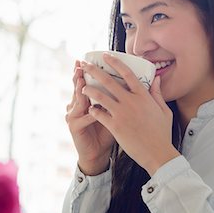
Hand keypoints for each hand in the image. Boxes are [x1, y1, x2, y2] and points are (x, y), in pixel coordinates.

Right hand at [65, 60, 114, 175]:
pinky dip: (89, 114)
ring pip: (77, 101)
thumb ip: (122, 98)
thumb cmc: (108, 131)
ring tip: (83, 82)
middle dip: (79, 75)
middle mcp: (79, 105)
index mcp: (89, 100)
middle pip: (78, 87)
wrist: (98, 153)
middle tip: (82, 64)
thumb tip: (137, 83)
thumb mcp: (115, 113)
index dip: (89, 70)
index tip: (92, 59)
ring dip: (80, 91)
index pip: (88, 81)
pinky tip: (93, 110)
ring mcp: (75, 116)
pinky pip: (82, 119)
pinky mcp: (75, 128)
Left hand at [81, 53, 179, 175]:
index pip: (127, 73)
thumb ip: (157, 93)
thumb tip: (156, 79)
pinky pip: (99, 114)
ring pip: (100, 96)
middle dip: (94, 71)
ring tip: (82, 87)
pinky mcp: (115, 126)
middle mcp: (131, 101)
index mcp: (143, 96)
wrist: (158, 153)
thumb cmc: (162, 133)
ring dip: (89, 90)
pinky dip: (93, 110)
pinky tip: (90, 108)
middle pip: (109, 81)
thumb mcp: (164, 110)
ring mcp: (122, 113)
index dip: (115, 63)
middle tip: (85, 65)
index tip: (106, 56)